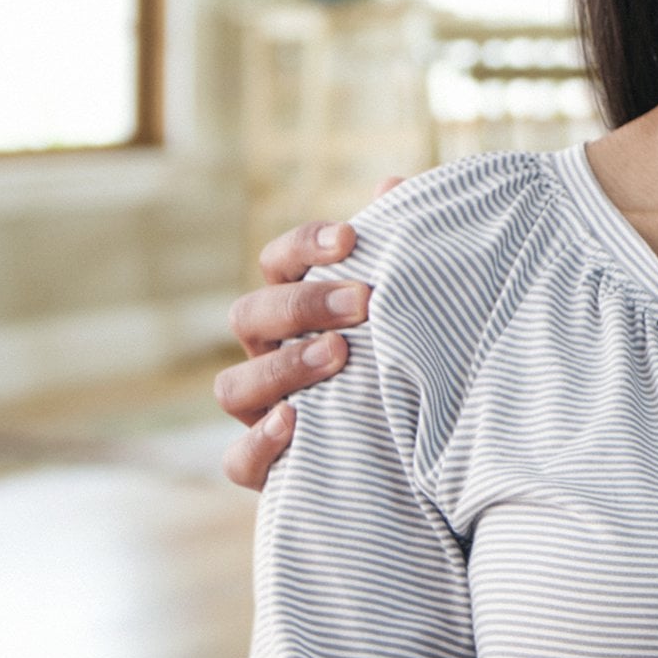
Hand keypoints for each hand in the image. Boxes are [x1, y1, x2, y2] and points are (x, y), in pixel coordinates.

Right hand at [213, 206, 388, 490]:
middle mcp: (271, 357)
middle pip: (251, 315)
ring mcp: (263, 414)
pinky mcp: (272, 471)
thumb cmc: (412, 366)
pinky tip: (296, 420)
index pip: (279, 263)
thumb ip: (400, 253)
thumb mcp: (411, 311)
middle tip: (362, 301)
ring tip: (338, 355)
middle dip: (303, 303)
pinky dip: (261, 441)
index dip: (305, 245)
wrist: (424, 461)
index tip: (351, 237)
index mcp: (299, 312)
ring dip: (282, 365)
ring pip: (232, 385)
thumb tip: (392, 186)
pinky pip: (239, 460)